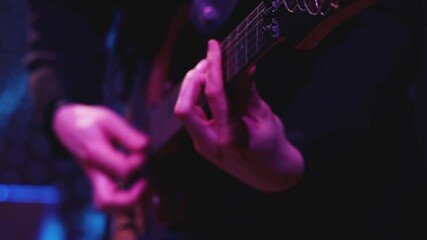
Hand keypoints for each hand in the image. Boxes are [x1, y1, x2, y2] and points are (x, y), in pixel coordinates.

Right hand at [53, 103, 149, 211]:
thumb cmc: (89, 120)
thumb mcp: (110, 119)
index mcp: (96, 153)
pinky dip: (122, 199)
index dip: (138, 163)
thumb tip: (145, 149)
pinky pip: (107, 199)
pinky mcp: (97, 179)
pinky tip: (134, 186)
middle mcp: (94, 170)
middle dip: (131, 198)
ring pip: (105, 204)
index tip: (142, 152)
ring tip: (141, 187)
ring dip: (127, 202)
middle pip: (106, 200)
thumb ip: (129, 135)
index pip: (123, 170)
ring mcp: (94, 178)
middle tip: (144, 182)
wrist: (67, 124)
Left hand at [174, 39, 303, 191]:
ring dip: (192, 88)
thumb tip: (243, 66)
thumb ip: (249, 92)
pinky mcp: (203, 143)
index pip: (215, 95)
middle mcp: (211, 144)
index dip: (213, 66)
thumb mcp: (265, 117)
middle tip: (208, 61)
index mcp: (231, 137)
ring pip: (184, 111)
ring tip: (209, 71)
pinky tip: (209, 86)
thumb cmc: (273, 149)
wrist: (272, 176)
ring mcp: (204, 146)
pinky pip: (192, 116)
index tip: (214, 47)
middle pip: (184, 107)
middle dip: (192, 79)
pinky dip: (197, 97)